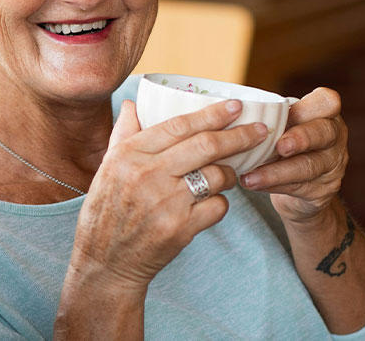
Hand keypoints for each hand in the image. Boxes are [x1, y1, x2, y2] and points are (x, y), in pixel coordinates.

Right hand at [68, 98, 269, 295]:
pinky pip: (218, 207)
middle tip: (259, 132)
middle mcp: (146, 174)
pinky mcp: (180, 229)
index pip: (179, 125)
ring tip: (227, 176)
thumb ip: (123, 133)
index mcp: (128, 154)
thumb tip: (133, 104)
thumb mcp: (107, 168)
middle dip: (239, 136)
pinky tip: (209, 204)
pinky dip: (220, 203)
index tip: (236, 106)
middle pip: (206, 146)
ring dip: (230, 174)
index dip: (212, 114)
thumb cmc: (106, 211)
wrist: (105, 261)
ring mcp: (165, 202)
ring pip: (217, 176)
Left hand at [240, 87, 347, 225]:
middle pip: (324, 133)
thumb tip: (222, 107)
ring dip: (276, 171)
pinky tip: (252, 183)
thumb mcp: (281, 126)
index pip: (328, 102)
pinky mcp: (322, 191)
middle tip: (279, 146)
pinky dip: (272, 185)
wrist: (297, 188)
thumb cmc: (282, 144)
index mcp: (323, 114)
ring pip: (308, 166)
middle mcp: (334, 138)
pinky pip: (298, 187)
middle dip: (301, 138)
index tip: (287, 112)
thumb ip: (268, 116)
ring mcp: (332, 166)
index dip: (311, 106)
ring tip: (250, 176)